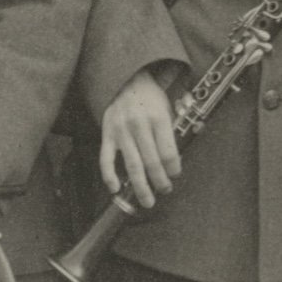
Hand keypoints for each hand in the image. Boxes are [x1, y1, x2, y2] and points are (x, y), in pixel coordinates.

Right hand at [97, 70, 183, 215]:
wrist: (127, 81)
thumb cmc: (151, 98)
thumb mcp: (168, 108)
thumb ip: (172, 132)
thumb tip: (176, 161)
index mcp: (158, 118)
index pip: (168, 152)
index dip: (173, 169)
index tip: (175, 175)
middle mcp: (139, 125)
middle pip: (152, 162)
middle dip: (160, 181)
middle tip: (165, 191)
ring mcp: (121, 131)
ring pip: (132, 165)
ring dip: (140, 186)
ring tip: (147, 200)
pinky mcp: (107, 134)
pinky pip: (106, 159)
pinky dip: (109, 176)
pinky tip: (115, 189)